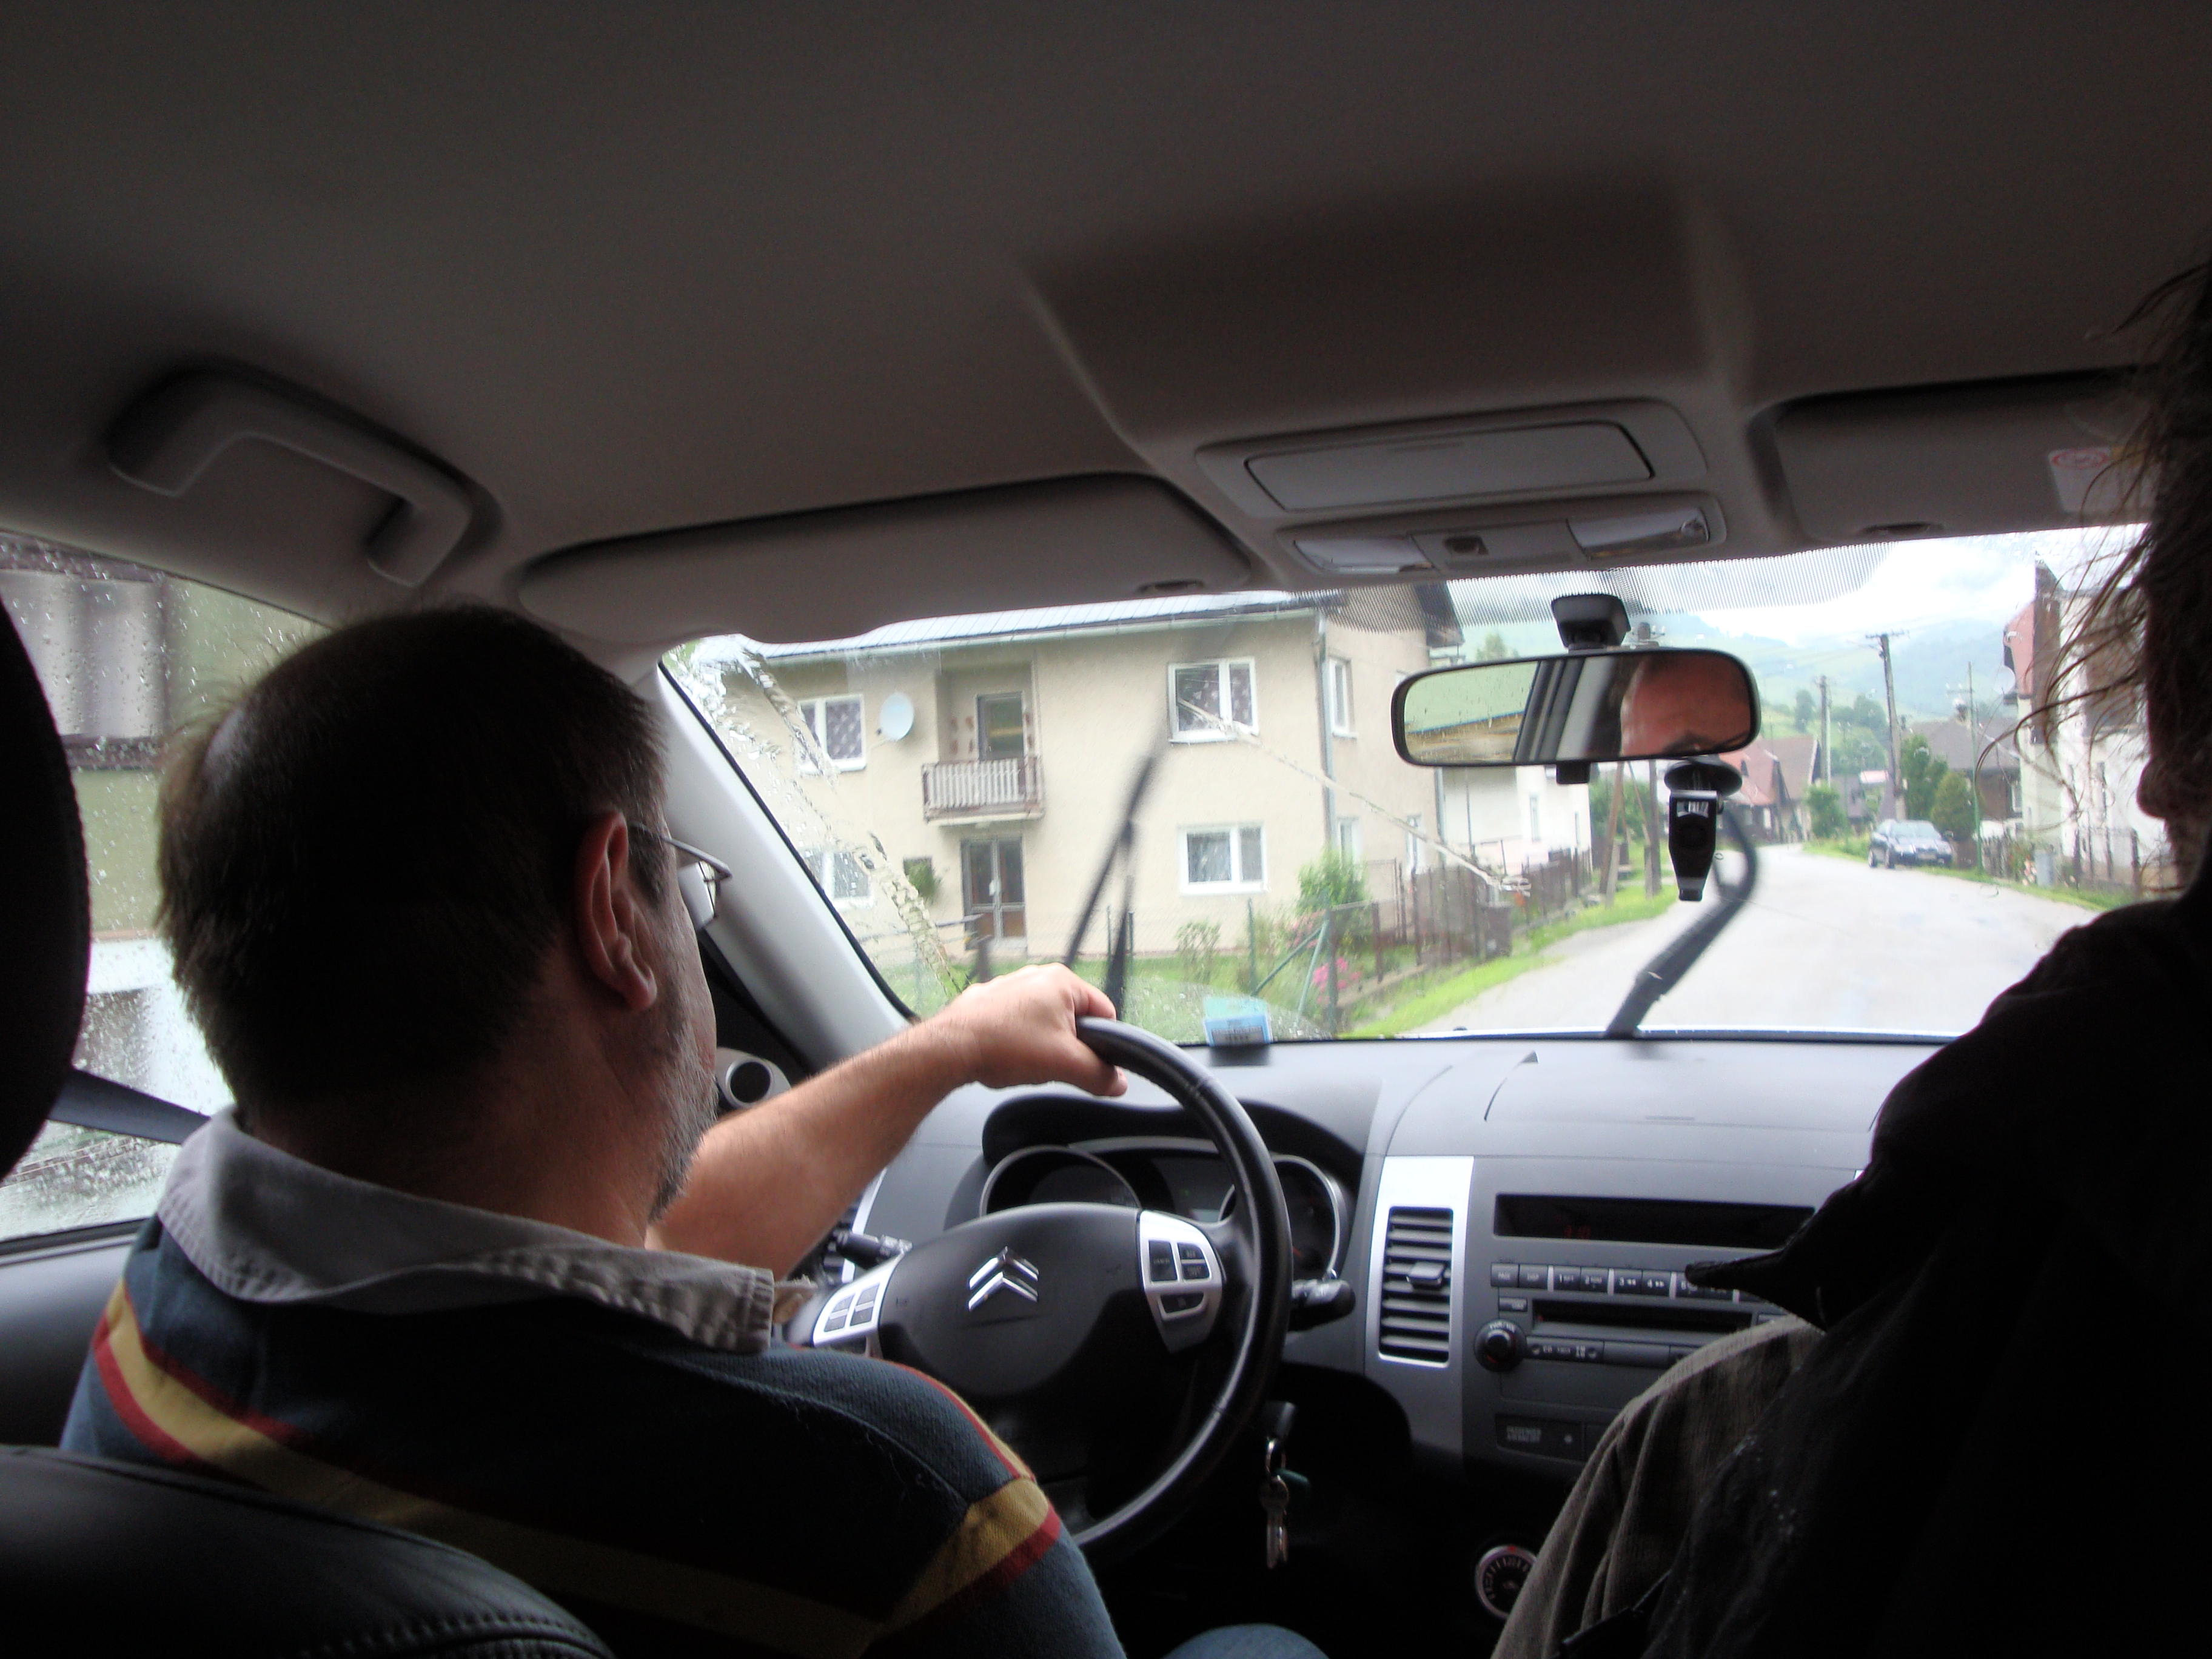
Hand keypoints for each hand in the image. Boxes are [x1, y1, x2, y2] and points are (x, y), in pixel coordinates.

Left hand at [930, 964, 1127, 1096]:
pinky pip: (1016, 1022)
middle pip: (1073, 1018)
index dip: (1104, 1043)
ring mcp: (1009, 986)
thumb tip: (1118, 1084)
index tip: (1091, 1063)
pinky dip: (1017, 1039)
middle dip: (1068, 1044)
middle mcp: (1036, 975)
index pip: (1104, 1012)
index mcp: (1062, 981)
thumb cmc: (1007, 1046)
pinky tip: (1006, 1055)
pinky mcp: (988, 1000)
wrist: (949, 1049)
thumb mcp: (1064, 1065)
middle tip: (1055, 1064)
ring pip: (1044, 1021)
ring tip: (1026, 1061)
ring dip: (1042, 1043)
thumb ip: (1098, 1075)